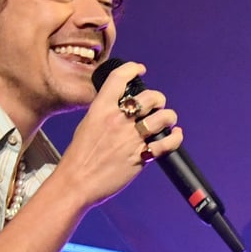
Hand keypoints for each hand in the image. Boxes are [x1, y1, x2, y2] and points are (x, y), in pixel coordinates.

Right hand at [53, 61, 182, 207]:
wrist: (76, 182)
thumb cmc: (78, 157)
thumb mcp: (87, 125)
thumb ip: (104, 113)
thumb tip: (119, 107)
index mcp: (101, 109)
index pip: (120, 78)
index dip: (133, 69)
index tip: (140, 70)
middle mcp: (118, 120)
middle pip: (150, 97)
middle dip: (158, 99)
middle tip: (157, 105)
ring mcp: (130, 138)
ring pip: (163, 117)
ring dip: (169, 117)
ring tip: (167, 121)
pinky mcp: (140, 156)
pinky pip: (167, 143)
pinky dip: (175, 137)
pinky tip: (174, 135)